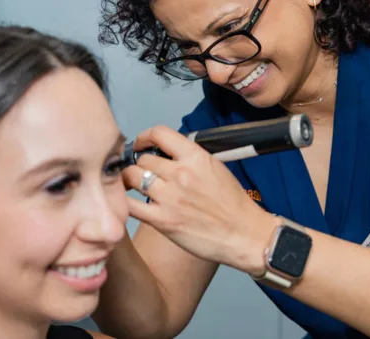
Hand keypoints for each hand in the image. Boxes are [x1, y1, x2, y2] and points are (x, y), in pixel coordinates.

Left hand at [123, 125, 278, 272]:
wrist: (244, 234)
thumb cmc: (233, 204)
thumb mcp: (215, 167)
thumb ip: (189, 158)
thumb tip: (165, 152)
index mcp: (196, 157)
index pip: (159, 133)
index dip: (144, 136)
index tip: (142, 144)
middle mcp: (181, 174)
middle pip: (142, 159)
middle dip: (139, 164)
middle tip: (142, 172)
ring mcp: (170, 198)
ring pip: (132, 177)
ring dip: (129, 180)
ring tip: (133, 185)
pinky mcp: (163, 221)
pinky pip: (130, 205)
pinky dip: (125, 202)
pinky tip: (130, 202)